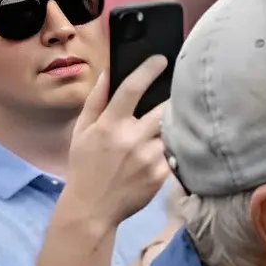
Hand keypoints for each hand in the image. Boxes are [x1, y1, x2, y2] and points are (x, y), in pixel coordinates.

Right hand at [60, 66, 168, 237]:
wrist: (93, 206)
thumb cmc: (85, 164)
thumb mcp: (82, 129)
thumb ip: (96, 99)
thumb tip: (110, 71)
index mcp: (109, 124)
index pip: (131, 88)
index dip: (148, 70)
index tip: (161, 59)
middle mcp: (131, 139)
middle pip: (162, 110)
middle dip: (173, 99)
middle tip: (182, 90)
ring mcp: (148, 158)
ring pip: (172, 132)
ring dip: (176, 124)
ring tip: (183, 118)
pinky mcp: (160, 176)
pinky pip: (176, 155)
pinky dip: (177, 147)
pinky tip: (179, 144)